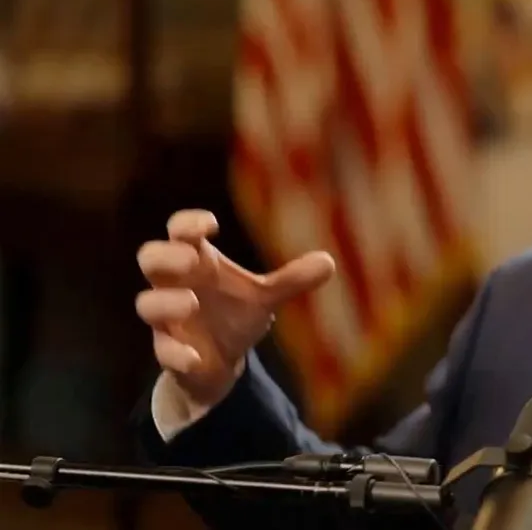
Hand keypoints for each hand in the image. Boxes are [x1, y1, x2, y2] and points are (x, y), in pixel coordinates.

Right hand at [136, 209, 334, 408]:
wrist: (222, 363)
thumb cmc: (235, 315)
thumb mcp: (265, 297)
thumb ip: (292, 280)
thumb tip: (329, 262)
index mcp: (198, 263)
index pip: (180, 231)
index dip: (188, 223)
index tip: (211, 224)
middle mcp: (176, 286)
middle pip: (149, 258)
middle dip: (165, 256)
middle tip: (192, 260)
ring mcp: (168, 320)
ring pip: (146, 303)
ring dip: (165, 301)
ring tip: (193, 303)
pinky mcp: (168, 351)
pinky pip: (162, 351)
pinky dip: (176, 353)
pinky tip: (195, 357)